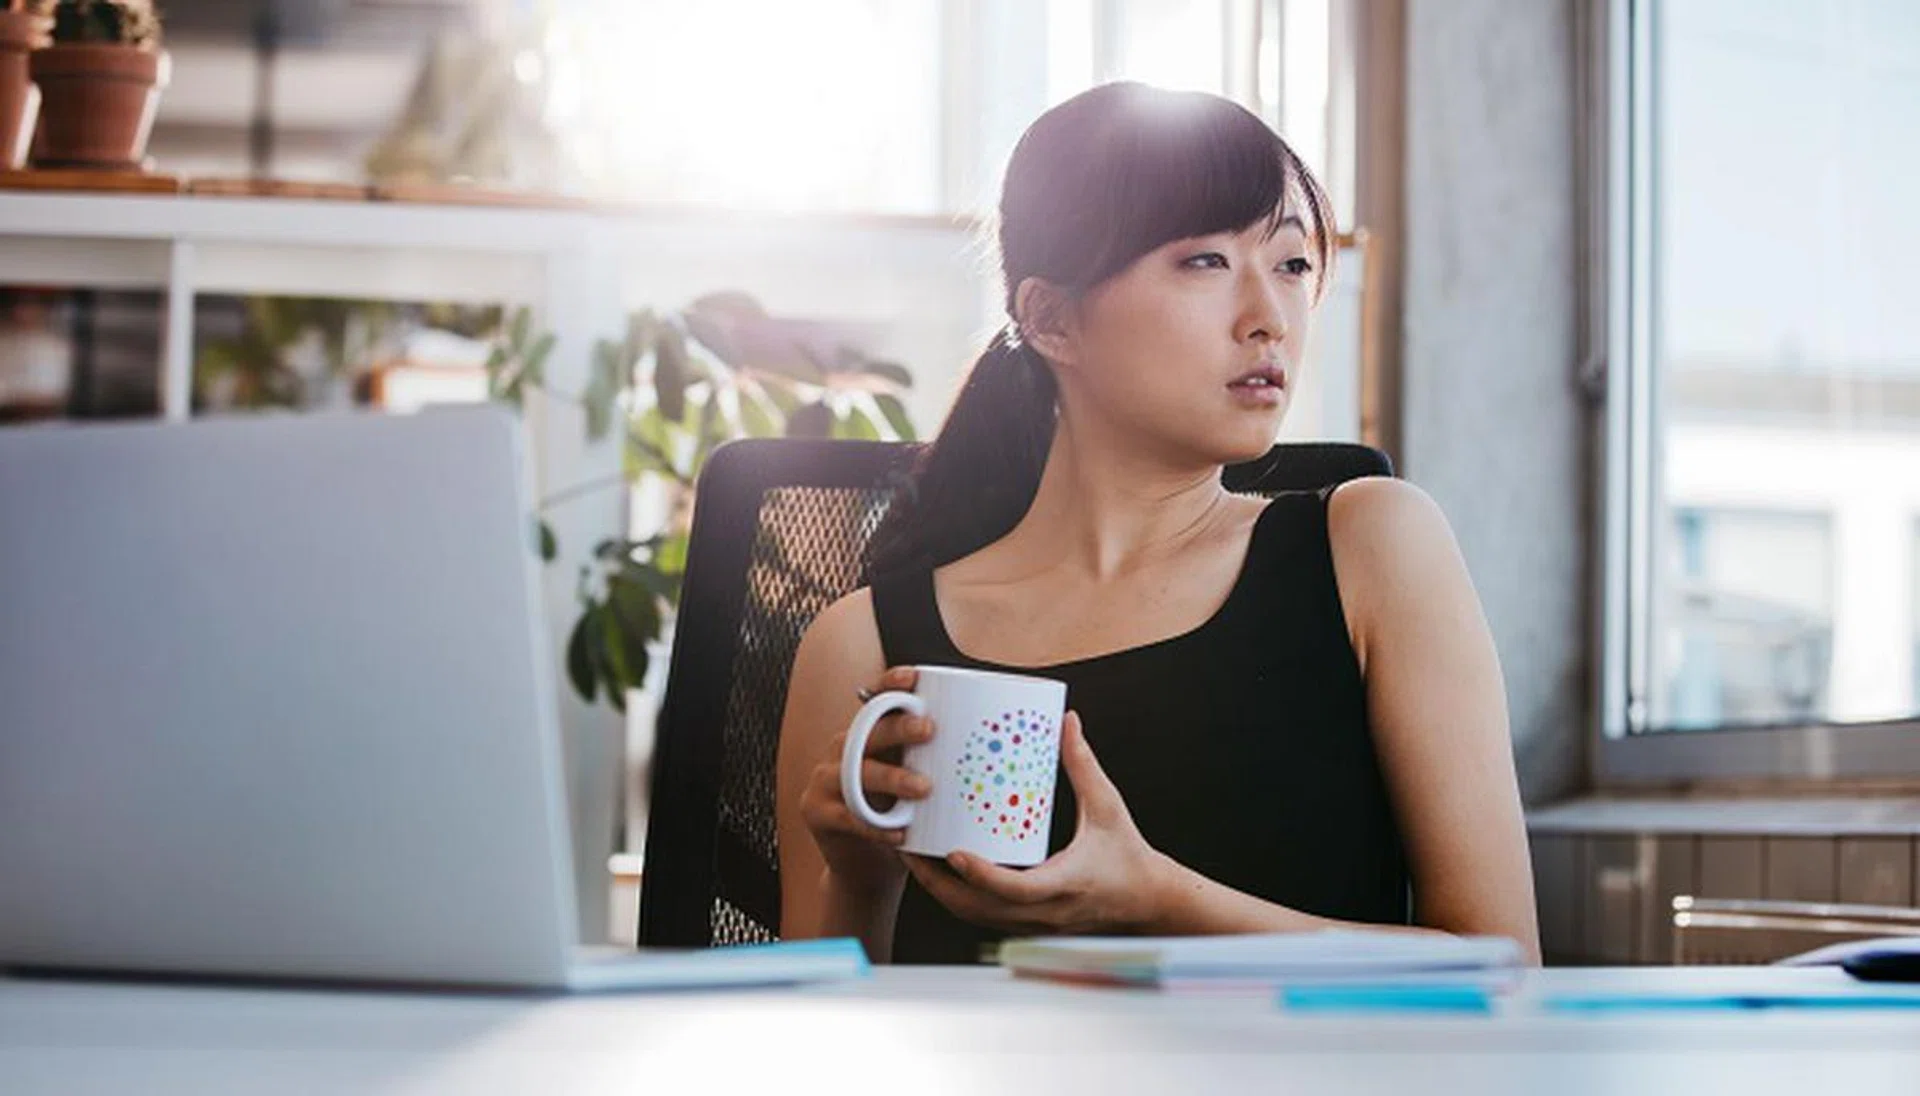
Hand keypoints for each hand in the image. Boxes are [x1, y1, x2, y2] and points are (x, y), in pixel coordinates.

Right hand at [797, 666, 932, 896]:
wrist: (866, 868)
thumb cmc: (899, 819)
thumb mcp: (915, 784)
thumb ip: (935, 761)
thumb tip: (995, 745)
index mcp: (866, 736)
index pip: (875, 701)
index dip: (890, 685)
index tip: (914, 676)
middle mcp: (841, 750)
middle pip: (867, 731)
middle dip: (898, 727)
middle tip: (930, 729)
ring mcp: (825, 780)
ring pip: (856, 772)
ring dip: (891, 778)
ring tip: (923, 788)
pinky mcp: (816, 812)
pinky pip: (847, 815)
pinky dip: (875, 826)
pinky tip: (899, 833)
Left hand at [903, 711, 1171, 935]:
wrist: (1148, 901)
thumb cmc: (1129, 855)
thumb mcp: (1108, 806)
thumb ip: (1083, 764)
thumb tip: (1066, 722)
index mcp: (1063, 883)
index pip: (1014, 889)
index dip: (979, 874)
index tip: (952, 851)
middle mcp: (1044, 911)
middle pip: (977, 909)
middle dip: (937, 882)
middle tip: (910, 847)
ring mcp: (1034, 923)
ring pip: (974, 917)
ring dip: (941, 891)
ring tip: (915, 856)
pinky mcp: (1029, 923)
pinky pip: (984, 916)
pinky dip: (958, 897)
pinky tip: (942, 872)